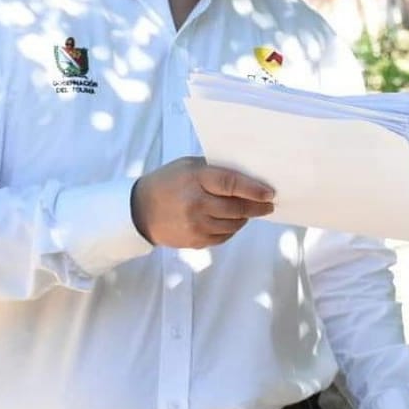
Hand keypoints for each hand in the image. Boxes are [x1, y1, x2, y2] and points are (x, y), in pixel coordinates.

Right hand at [129, 156, 274, 247]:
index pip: (231, 184)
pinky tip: (231, 221)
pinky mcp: (195, 241)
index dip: (253, 190)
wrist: (139, 211)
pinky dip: (231, 229)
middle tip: (268, 205)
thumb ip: (215, 171)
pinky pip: (223, 236)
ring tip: (248, 211)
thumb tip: (248, 175)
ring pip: (233, 225)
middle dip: (257, 207)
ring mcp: (195, 225)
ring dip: (244, 218)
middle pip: (236, 208)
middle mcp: (196, 204)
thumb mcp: (188, 167)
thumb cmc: (168, 182)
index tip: (270, 193)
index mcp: (196, 179)